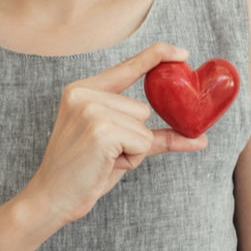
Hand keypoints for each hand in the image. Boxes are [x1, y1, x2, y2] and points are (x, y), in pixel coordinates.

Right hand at [21, 42, 208, 224]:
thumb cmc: (83, 172)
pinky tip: (105, 164)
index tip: (182, 52)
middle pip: (142, 109)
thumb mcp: (117, 145)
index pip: (127, 67)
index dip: (156, 56)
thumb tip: (199, 138)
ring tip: (103, 159)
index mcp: (83, 90)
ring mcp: (91, 110)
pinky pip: (142, 142)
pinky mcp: (101, 130)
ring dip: (133, 150)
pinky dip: (132, 159)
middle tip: (103, 153)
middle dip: (133, 137)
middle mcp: (85, 94)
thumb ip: (153, 135)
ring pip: (143, 127)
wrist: (51, 198)